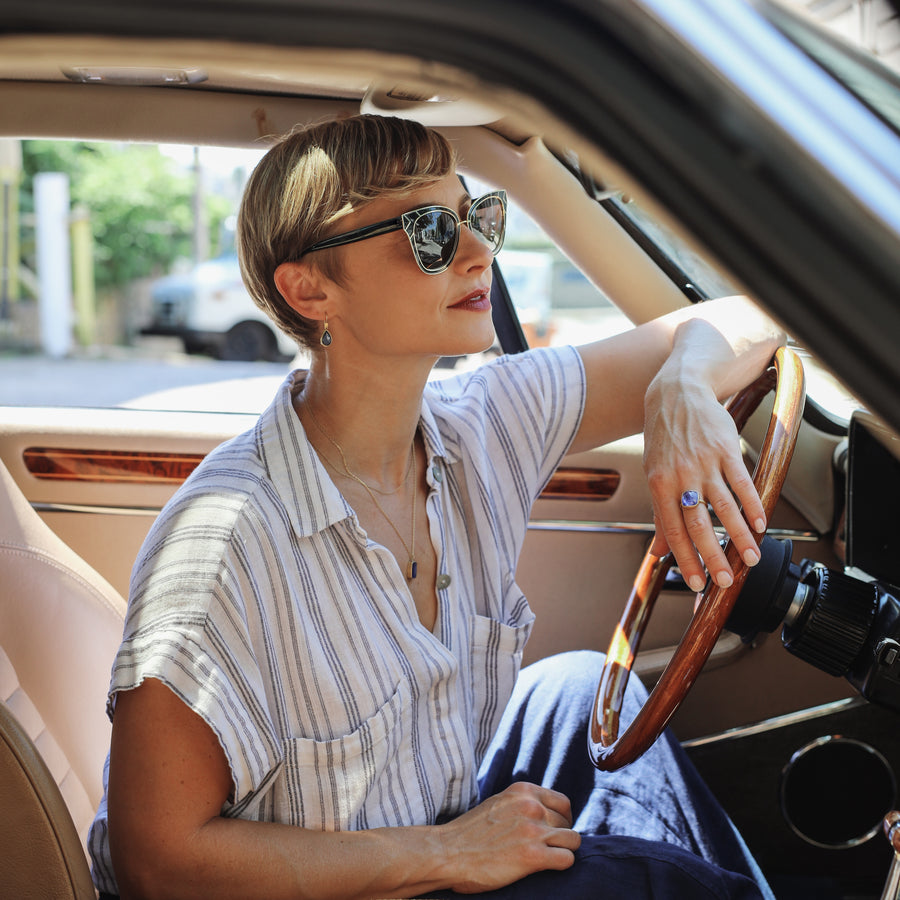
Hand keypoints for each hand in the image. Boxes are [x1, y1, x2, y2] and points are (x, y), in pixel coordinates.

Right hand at [437, 782, 580, 892]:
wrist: (448, 853)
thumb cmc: (470, 833)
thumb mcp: (498, 804)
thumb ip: (521, 804)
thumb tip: (545, 812)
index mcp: (523, 791)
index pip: (563, 802)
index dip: (562, 819)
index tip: (555, 831)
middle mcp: (531, 806)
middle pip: (567, 823)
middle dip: (561, 836)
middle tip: (547, 849)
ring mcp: (533, 830)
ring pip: (573, 840)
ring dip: (563, 851)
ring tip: (548, 859)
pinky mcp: (533, 856)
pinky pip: (567, 859)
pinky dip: (562, 865)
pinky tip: (546, 868)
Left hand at [643, 375, 764, 592]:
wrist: (677, 393)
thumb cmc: (664, 438)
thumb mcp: (654, 474)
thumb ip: (660, 514)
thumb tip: (657, 552)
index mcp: (659, 485)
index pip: (673, 531)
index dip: (686, 559)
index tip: (698, 583)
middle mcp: (681, 476)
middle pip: (699, 524)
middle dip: (714, 557)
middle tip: (727, 581)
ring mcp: (704, 463)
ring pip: (725, 507)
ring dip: (740, 536)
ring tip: (752, 558)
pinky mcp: (726, 450)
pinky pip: (742, 483)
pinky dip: (753, 506)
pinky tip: (761, 524)